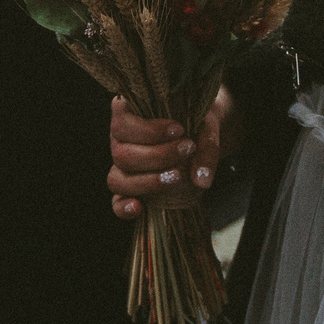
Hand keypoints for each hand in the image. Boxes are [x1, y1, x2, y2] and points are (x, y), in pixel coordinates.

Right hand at [108, 88, 232, 219]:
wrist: (200, 137)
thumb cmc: (195, 125)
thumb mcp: (205, 127)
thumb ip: (206, 147)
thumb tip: (200, 180)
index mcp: (126, 115)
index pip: (121, 123)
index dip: (148, 130)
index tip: (180, 130)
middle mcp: (118, 140)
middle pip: (121, 154)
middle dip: (157, 156)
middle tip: (188, 149)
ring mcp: (121, 166)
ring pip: (117, 179)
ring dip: (147, 182)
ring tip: (177, 177)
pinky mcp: (128, 189)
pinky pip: (116, 202)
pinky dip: (124, 207)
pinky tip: (140, 208)